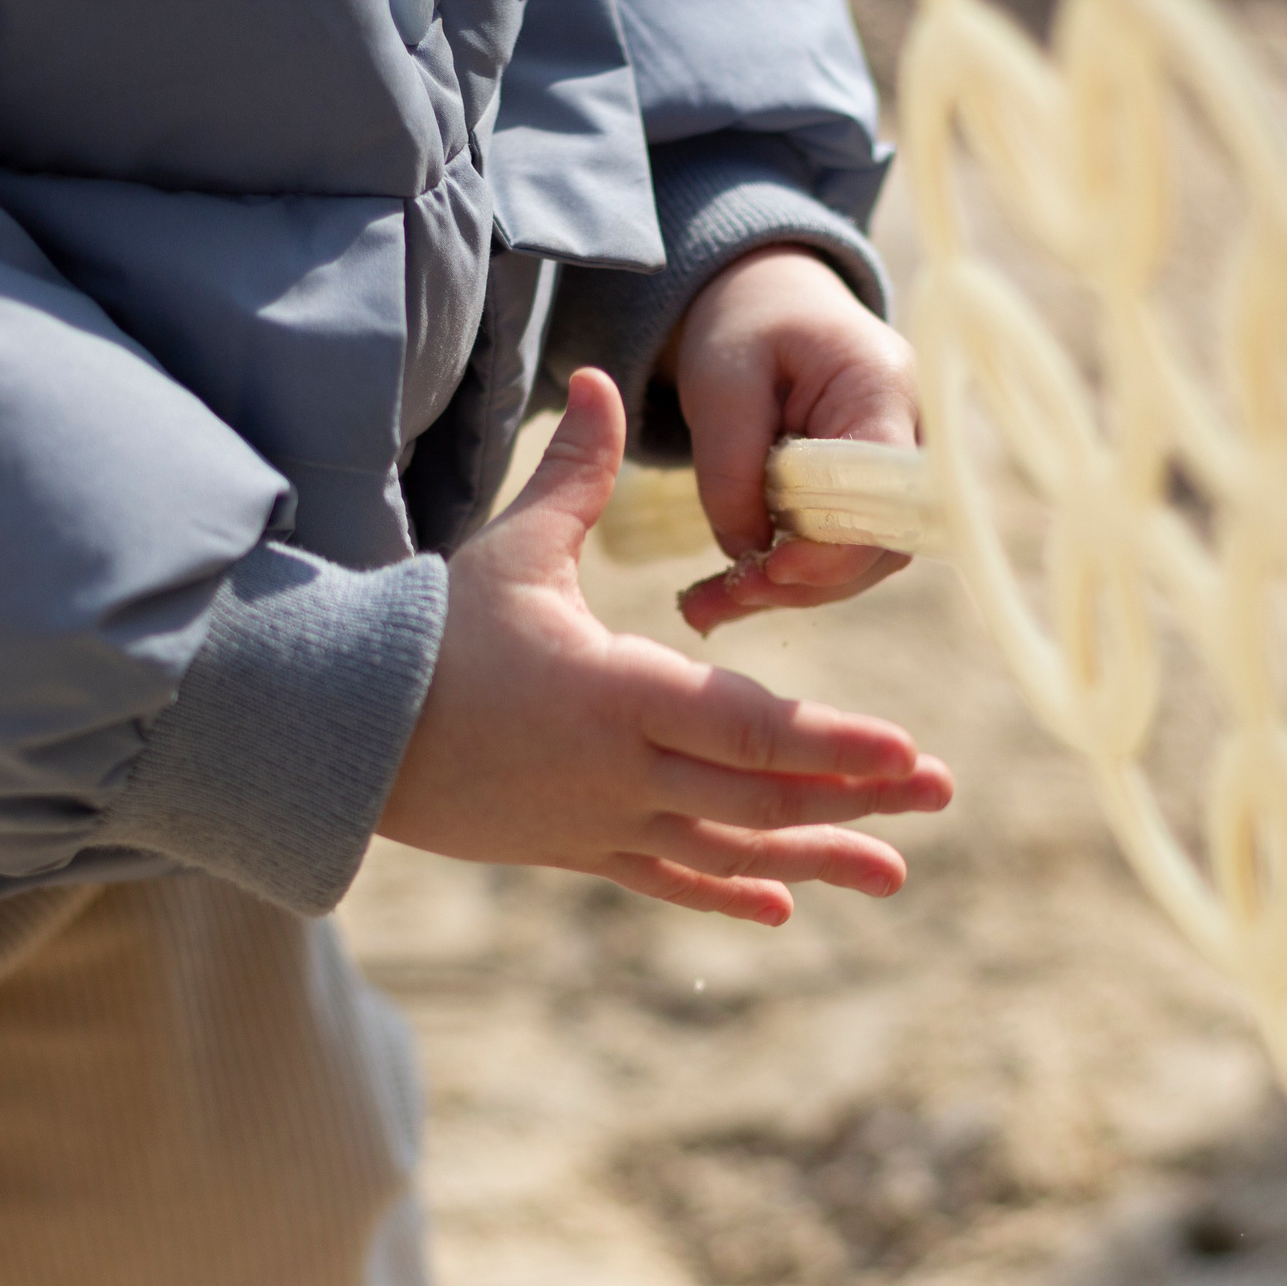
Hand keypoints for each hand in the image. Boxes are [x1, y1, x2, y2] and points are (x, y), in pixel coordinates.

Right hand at [378, 368, 952, 924]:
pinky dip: (729, 891)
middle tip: (941, 792)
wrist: (345, 736)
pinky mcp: (581, 850)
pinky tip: (786, 909)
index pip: (747, 724)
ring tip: (894, 873)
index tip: (907, 750)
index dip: (835, 742)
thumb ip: (573, 472)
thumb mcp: (509, 551)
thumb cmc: (430, 634)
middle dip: (858, 795)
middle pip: (761, 794)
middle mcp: (624, 770)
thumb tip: (597, 376)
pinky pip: (670, 879)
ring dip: (816, 858)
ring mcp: (605, 820)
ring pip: (729, 849)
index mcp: (617, 691)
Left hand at [665, 244, 918, 634]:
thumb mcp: (720, 380)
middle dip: (801, 582)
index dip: (835, 548)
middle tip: (721, 600)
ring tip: (706, 604)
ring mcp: (896, 478)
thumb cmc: (747, 329)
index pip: (885, 494)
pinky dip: (782, 580)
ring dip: (785, 592)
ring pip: (858, 562)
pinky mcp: (869, 504)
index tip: (770, 570)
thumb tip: (747, 553)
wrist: (767, 309)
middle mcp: (911, 439)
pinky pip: (836, 557)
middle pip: (877, 541)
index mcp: (884, 389)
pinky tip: (723, 597)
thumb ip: (731, 465)